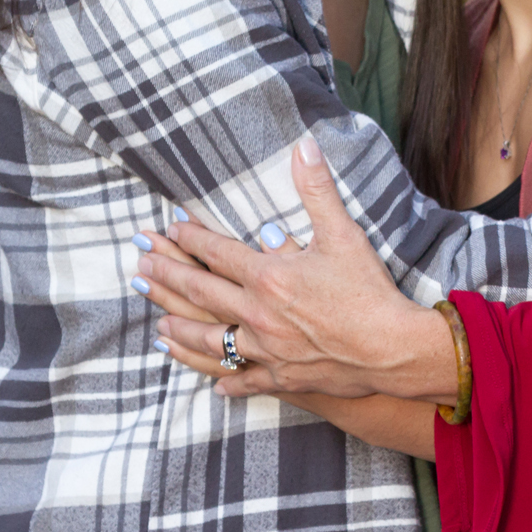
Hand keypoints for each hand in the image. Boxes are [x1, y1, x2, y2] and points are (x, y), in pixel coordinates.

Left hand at [131, 136, 455, 401]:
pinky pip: (246, 380)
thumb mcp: (344, 233)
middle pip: (201, 294)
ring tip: (159, 329)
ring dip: (182, 333)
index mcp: (269, 276)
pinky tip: (214, 385)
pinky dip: (228, 382)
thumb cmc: (369, 291)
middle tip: (140, 271)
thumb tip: (303, 146)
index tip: (170, 231)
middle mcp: (258, 313)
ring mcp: (266, 349)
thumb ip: (317, 190)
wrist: (392, 350)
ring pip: (211, 341)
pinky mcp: (282, 376)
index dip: (191, 240)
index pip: (218, 253)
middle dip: (167, 280)